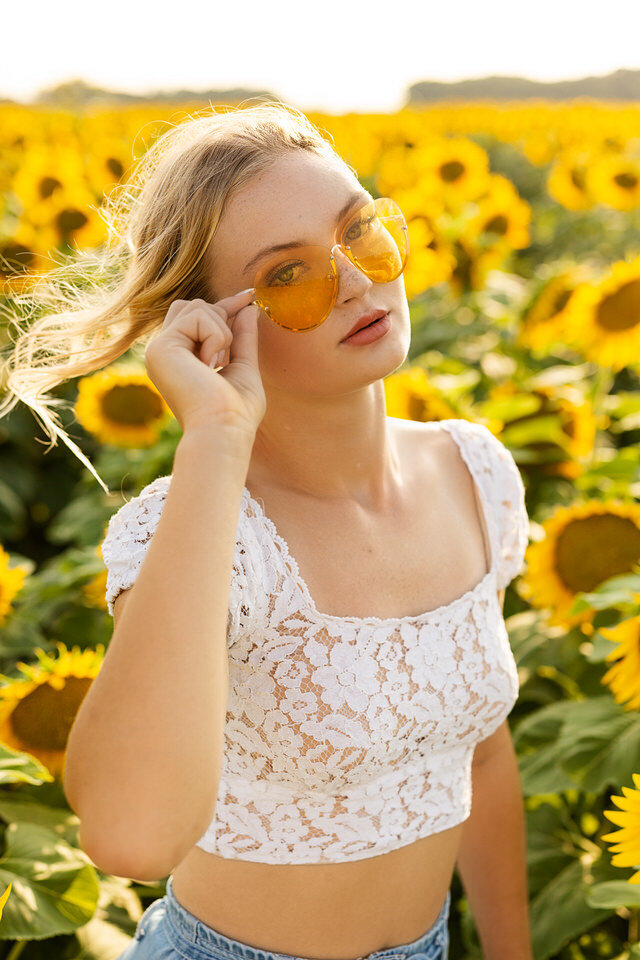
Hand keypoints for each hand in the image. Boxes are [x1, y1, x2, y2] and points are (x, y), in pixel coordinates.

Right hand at [143, 290, 265, 437]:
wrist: (223, 430)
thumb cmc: (236, 412)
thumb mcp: (243, 368)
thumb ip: (243, 338)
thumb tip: (248, 307)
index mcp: (179, 360)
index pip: (198, 318)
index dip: (225, 306)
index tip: (249, 297)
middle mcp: (165, 353)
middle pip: (192, 306)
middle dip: (221, 318)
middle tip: (228, 355)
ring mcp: (159, 349)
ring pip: (196, 307)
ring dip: (221, 332)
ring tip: (219, 364)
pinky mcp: (161, 347)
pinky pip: (197, 316)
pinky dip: (215, 337)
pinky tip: (211, 365)